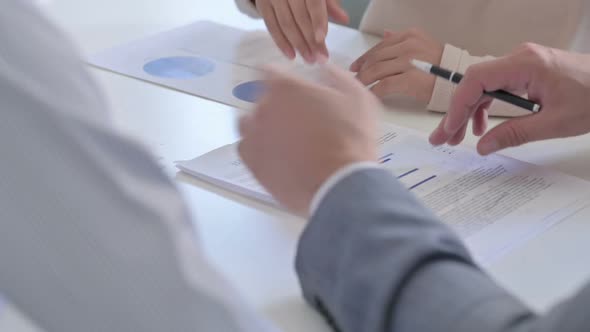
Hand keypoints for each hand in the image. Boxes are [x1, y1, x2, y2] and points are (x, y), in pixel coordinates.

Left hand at [238, 65, 379, 214]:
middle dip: (277, 104)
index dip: (283, 78)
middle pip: (260, 97)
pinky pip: (246, 147)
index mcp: (285, 87)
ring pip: (249, 122)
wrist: (340, 184)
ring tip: (283, 137)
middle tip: (298, 119)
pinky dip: (258, 148)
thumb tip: (323, 68)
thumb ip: (335, 76)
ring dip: (262, 124)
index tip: (292, 88)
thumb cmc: (350, 140)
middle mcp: (263, 107)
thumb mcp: (356, 97)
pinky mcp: (251, 161)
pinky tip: (275, 154)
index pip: (270, 71)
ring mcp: (253, 135)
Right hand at [255, 0, 348, 62]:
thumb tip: (345, 19)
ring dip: (298, 44)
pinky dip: (281, 42)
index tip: (322, 39)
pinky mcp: (262, 3)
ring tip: (309, 60)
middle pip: (300, 17)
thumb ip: (330, 3)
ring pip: (285, 23)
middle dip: (310, 40)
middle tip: (320, 58)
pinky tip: (291, 55)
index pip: (314, 3)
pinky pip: (271, 25)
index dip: (318, 21)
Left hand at [350, 29, 442, 102]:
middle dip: (362, 70)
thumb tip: (385, 34)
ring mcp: (409, 62)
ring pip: (376, 70)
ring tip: (359, 88)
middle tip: (354, 80)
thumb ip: (402, 41)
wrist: (461, 80)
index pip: (380, 46)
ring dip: (364, 81)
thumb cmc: (443, 67)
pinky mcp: (410, 79)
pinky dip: (373, 91)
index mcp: (410, 36)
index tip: (356, 66)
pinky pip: (383, 85)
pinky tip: (369, 96)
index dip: (365, 57)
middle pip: (376, 58)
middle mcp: (408, 46)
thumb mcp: (423, 46)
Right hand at [429, 43, 589, 154]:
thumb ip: (515, 134)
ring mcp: (521, 64)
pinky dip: (485, 107)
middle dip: (456, 113)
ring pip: (482, 87)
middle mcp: (519, 59)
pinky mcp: (525, 72)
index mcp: (525, 65)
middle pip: (474, 84)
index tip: (449, 129)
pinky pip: (496, 87)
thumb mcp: (555, 123)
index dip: (457, 106)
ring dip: (468, 112)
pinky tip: (482, 127)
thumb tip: (483, 146)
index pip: (476, 80)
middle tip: (441, 139)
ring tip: (457, 138)